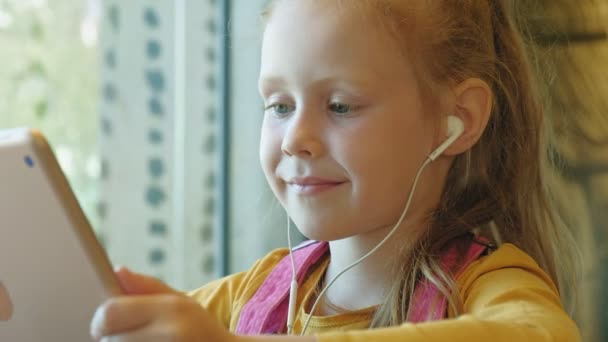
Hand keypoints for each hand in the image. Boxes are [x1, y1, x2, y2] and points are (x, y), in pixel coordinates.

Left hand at [90, 266, 235, 341]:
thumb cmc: (200, 331)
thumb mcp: (182, 302)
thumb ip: (147, 287)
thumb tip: (117, 271)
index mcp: (172, 309)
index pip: (110, 313)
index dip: (101, 320)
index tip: (106, 325)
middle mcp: (170, 335)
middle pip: (109, 341)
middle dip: (114, 341)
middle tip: (135, 339)